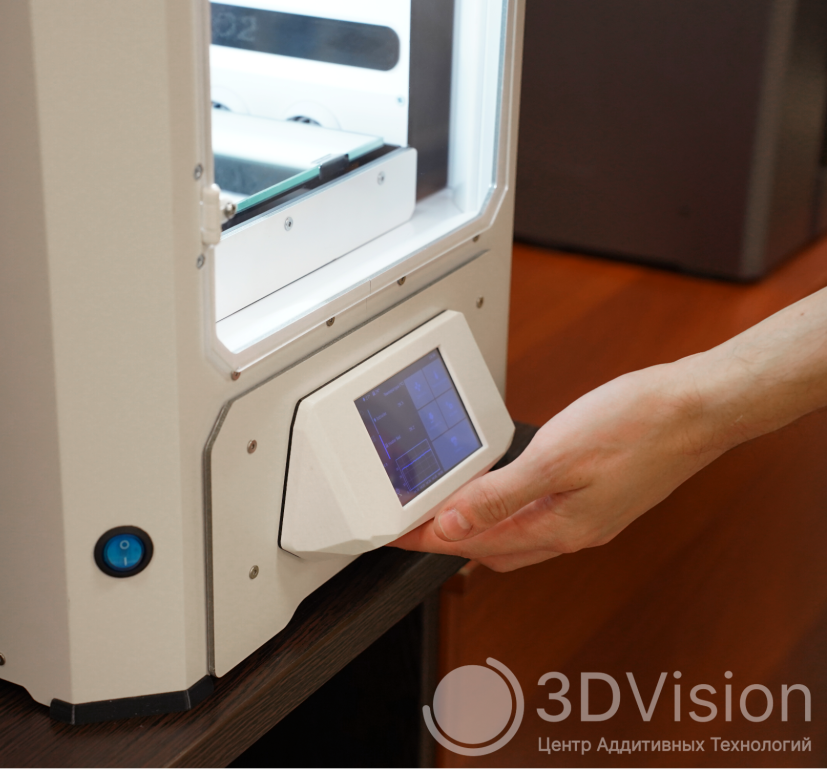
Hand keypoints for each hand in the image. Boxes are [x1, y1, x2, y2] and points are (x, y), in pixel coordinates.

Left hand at [391, 360, 726, 570]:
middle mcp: (574, 532)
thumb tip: (449, 525)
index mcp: (560, 530)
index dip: (429, 539)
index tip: (395, 535)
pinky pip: (540, 517)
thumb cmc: (637, 426)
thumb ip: (499, 496)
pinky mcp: (600, 497)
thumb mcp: (555, 457)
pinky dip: (510, 510)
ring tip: (447, 509)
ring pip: (517, 536)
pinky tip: (504, 490)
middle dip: (450, 541)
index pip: (473, 544)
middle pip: (493, 550)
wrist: (700, 408)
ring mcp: (589, 517)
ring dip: (479, 528)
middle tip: (414, 523)